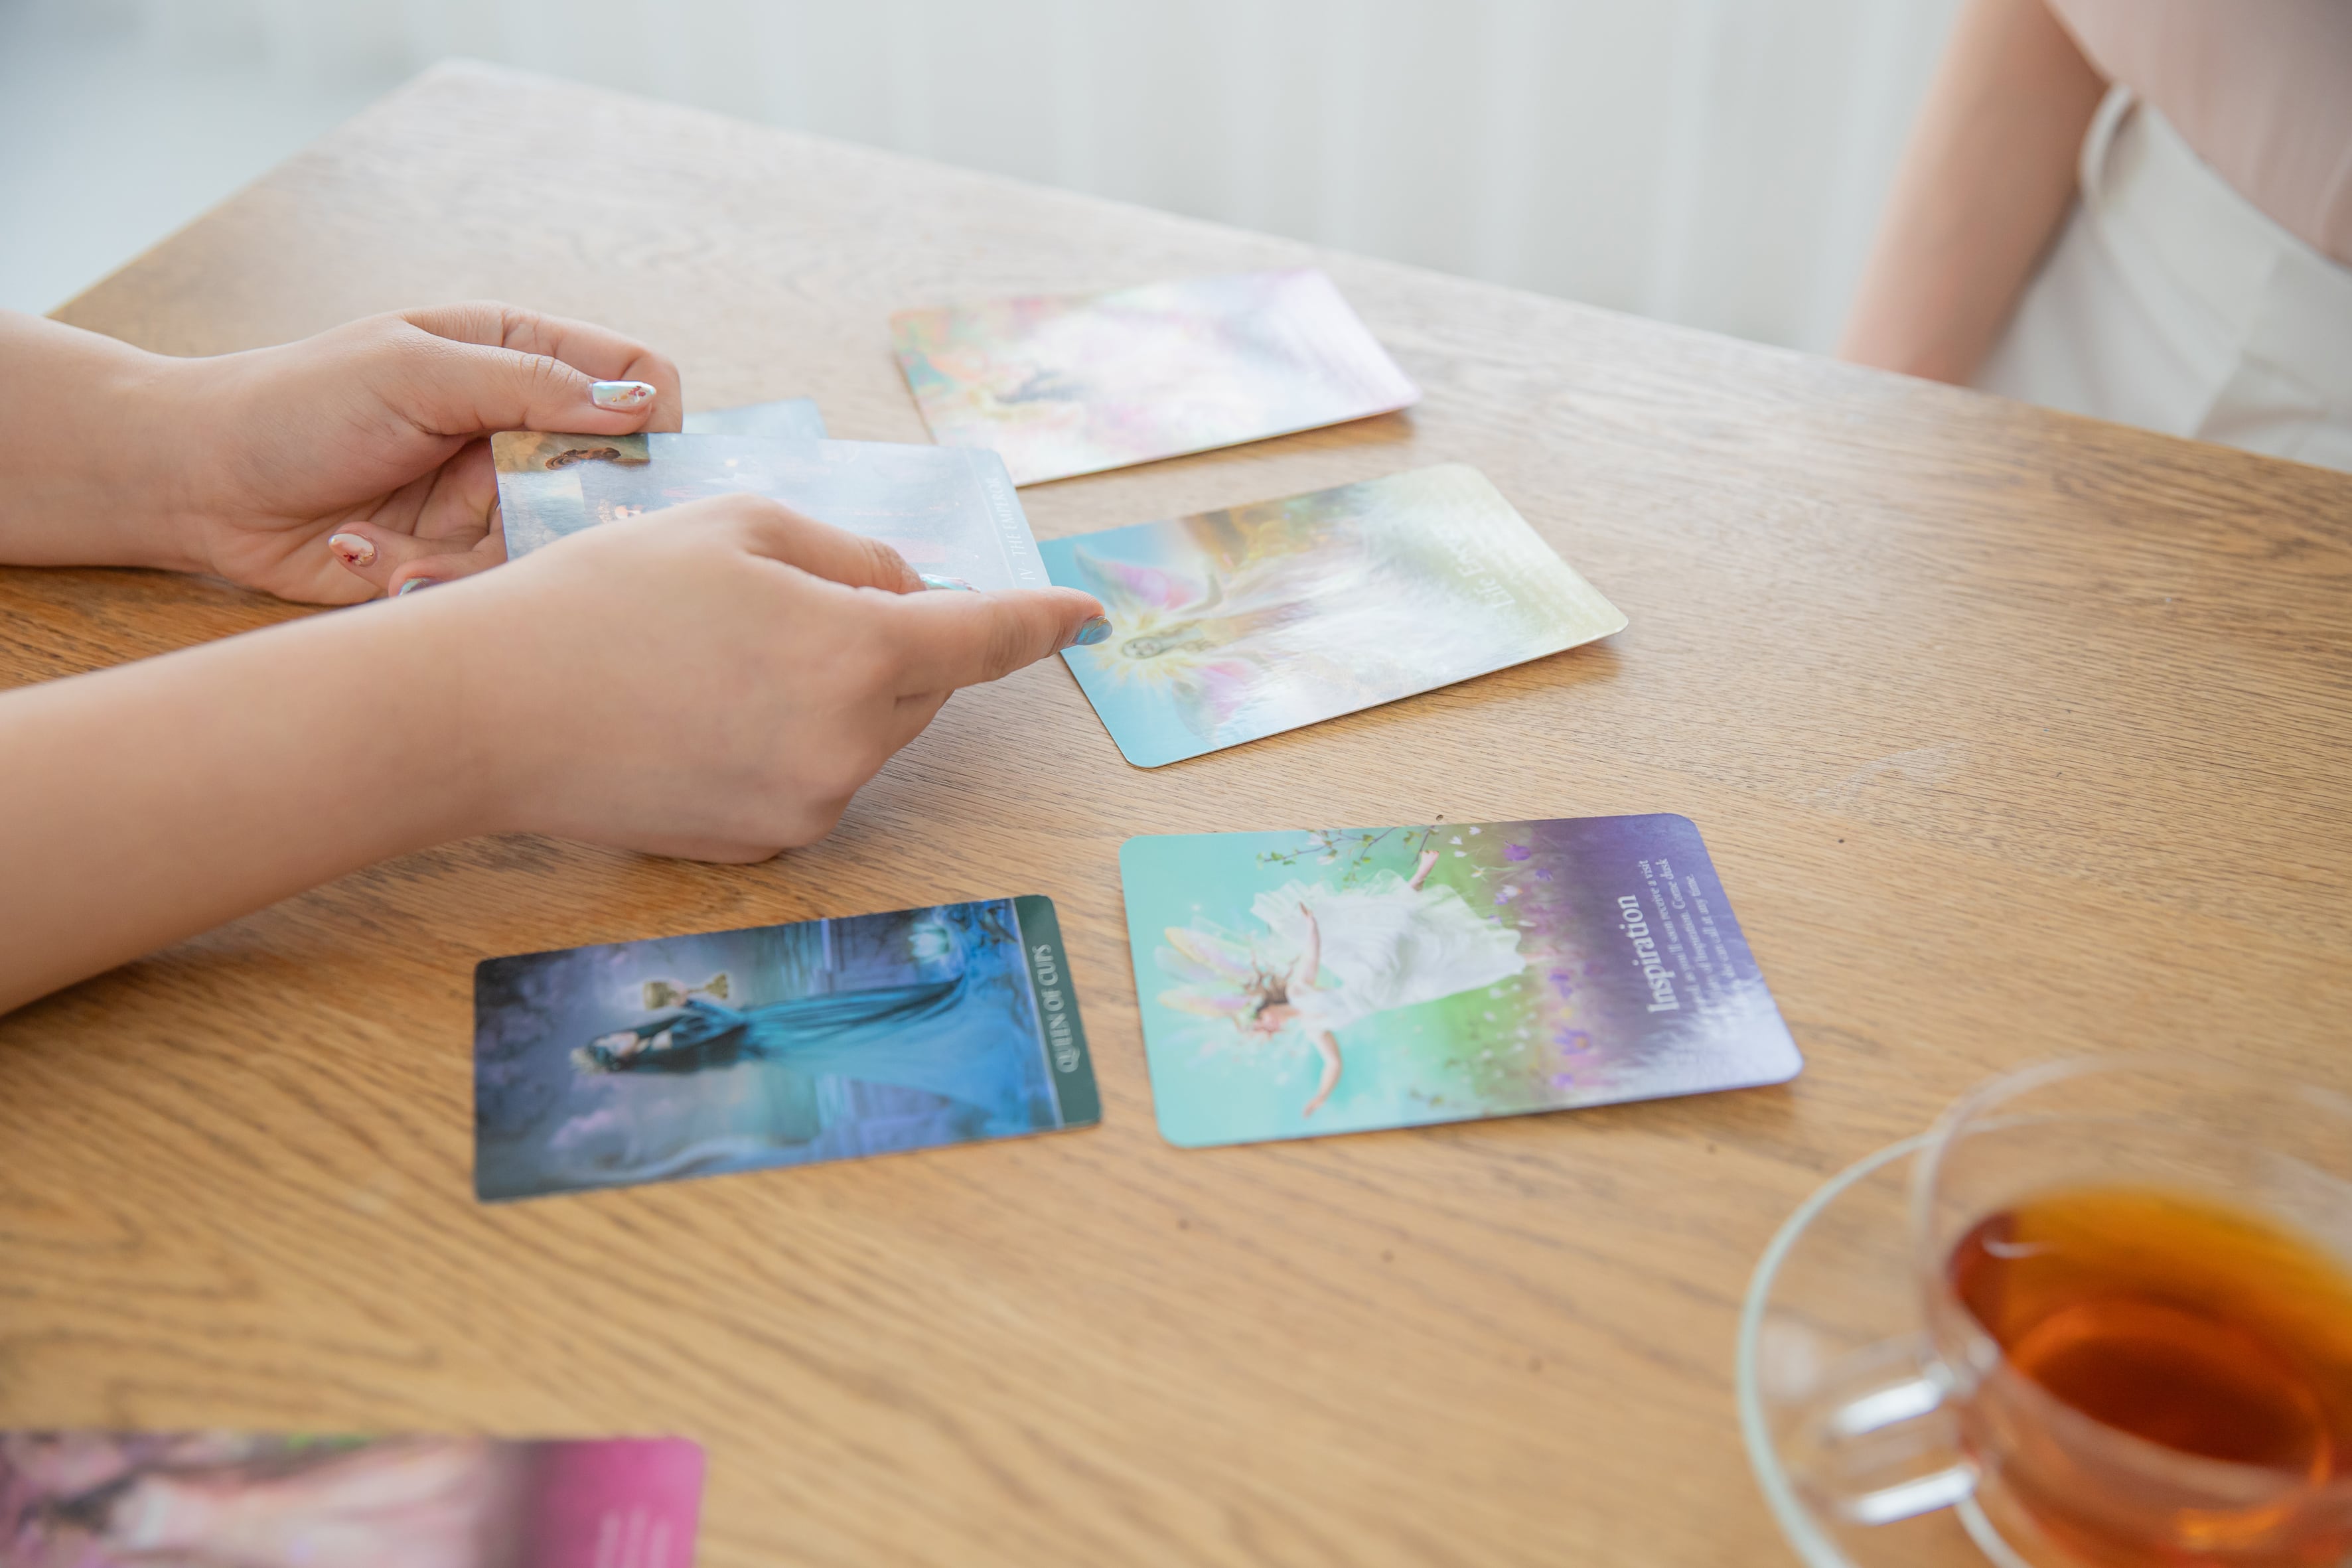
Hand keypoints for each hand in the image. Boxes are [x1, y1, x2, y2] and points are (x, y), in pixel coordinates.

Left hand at [162, 303, 681, 601]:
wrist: (196, 481)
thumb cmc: (294, 403)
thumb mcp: (414, 372)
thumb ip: (530, 385)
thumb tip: (642, 407)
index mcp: (516, 356)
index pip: (635, 377)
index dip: (651, 419)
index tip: (634, 461)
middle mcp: (516, 428)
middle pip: (612, 475)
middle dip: (572, 512)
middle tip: (518, 524)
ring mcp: (491, 499)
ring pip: (554, 545)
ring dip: (478, 558)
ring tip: (401, 553)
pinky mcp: (459, 560)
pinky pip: (493, 586)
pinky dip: (431, 581)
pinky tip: (366, 556)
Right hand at [423, 492, 1106, 857]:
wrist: (484, 711)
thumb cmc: (604, 599)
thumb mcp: (741, 528)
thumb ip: (853, 559)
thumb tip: (911, 594)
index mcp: (859, 655)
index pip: (984, 638)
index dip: (1039, 622)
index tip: (1084, 616)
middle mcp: (851, 748)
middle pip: (920, 686)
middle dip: (885, 640)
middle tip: (776, 603)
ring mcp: (809, 807)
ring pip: (867, 733)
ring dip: (830, 689)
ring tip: (712, 658)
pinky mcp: (765, 845)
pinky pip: (815, 776)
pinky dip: (788, 737)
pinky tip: (698, 714)